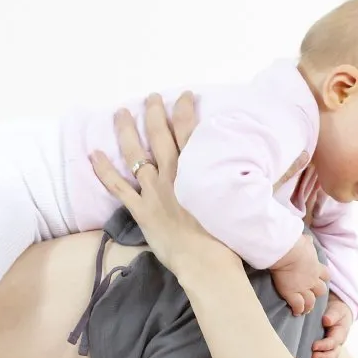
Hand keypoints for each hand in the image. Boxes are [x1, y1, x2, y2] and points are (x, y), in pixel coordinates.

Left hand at [90, 92, 230, 277]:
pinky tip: (94, 154)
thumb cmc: (229, 236)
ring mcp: (154, 191)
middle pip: (160, 135)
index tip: (184, 96)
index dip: (185, 110)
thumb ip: (246, 177)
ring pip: (135, 154)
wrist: (207, 262)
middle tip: (150, 97)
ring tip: (120, 113)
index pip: (189, 130)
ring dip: (126, 131)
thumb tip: (263, 162)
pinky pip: (118, 187)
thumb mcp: (243, 199)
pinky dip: (104, 170)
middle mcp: (173, 173)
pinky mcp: (141, 210)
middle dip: (154, 113)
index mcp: (197, 168)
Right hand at [268, 234, 330, 316]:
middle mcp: (312, 280)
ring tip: (305, 310)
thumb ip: (307, 242)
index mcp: (316, 267)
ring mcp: (303, 288)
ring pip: (310, 302)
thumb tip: (307, 238)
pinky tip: (295, 312)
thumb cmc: (295, 245)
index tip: (319, 280)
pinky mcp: (292, 294)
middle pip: (321, 291)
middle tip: (312, 296)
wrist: (288, 253)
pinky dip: (297, 310)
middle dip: (317, 294)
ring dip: (309, 306)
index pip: (325, 275)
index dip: (323, 278)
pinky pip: (297, 306)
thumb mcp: (305, 241)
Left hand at [312, 295, 352, 357]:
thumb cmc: (336, 312)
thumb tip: (326, 320)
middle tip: (313, 357)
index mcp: (340, 333)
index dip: (324, 345)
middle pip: (334, 354)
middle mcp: (338, 343)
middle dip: (324, 357)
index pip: (333, 342)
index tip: (314, 346)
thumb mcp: (336, 310)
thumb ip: (332, 315)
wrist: (338, 314)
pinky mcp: (329, 352)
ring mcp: (334, 349)